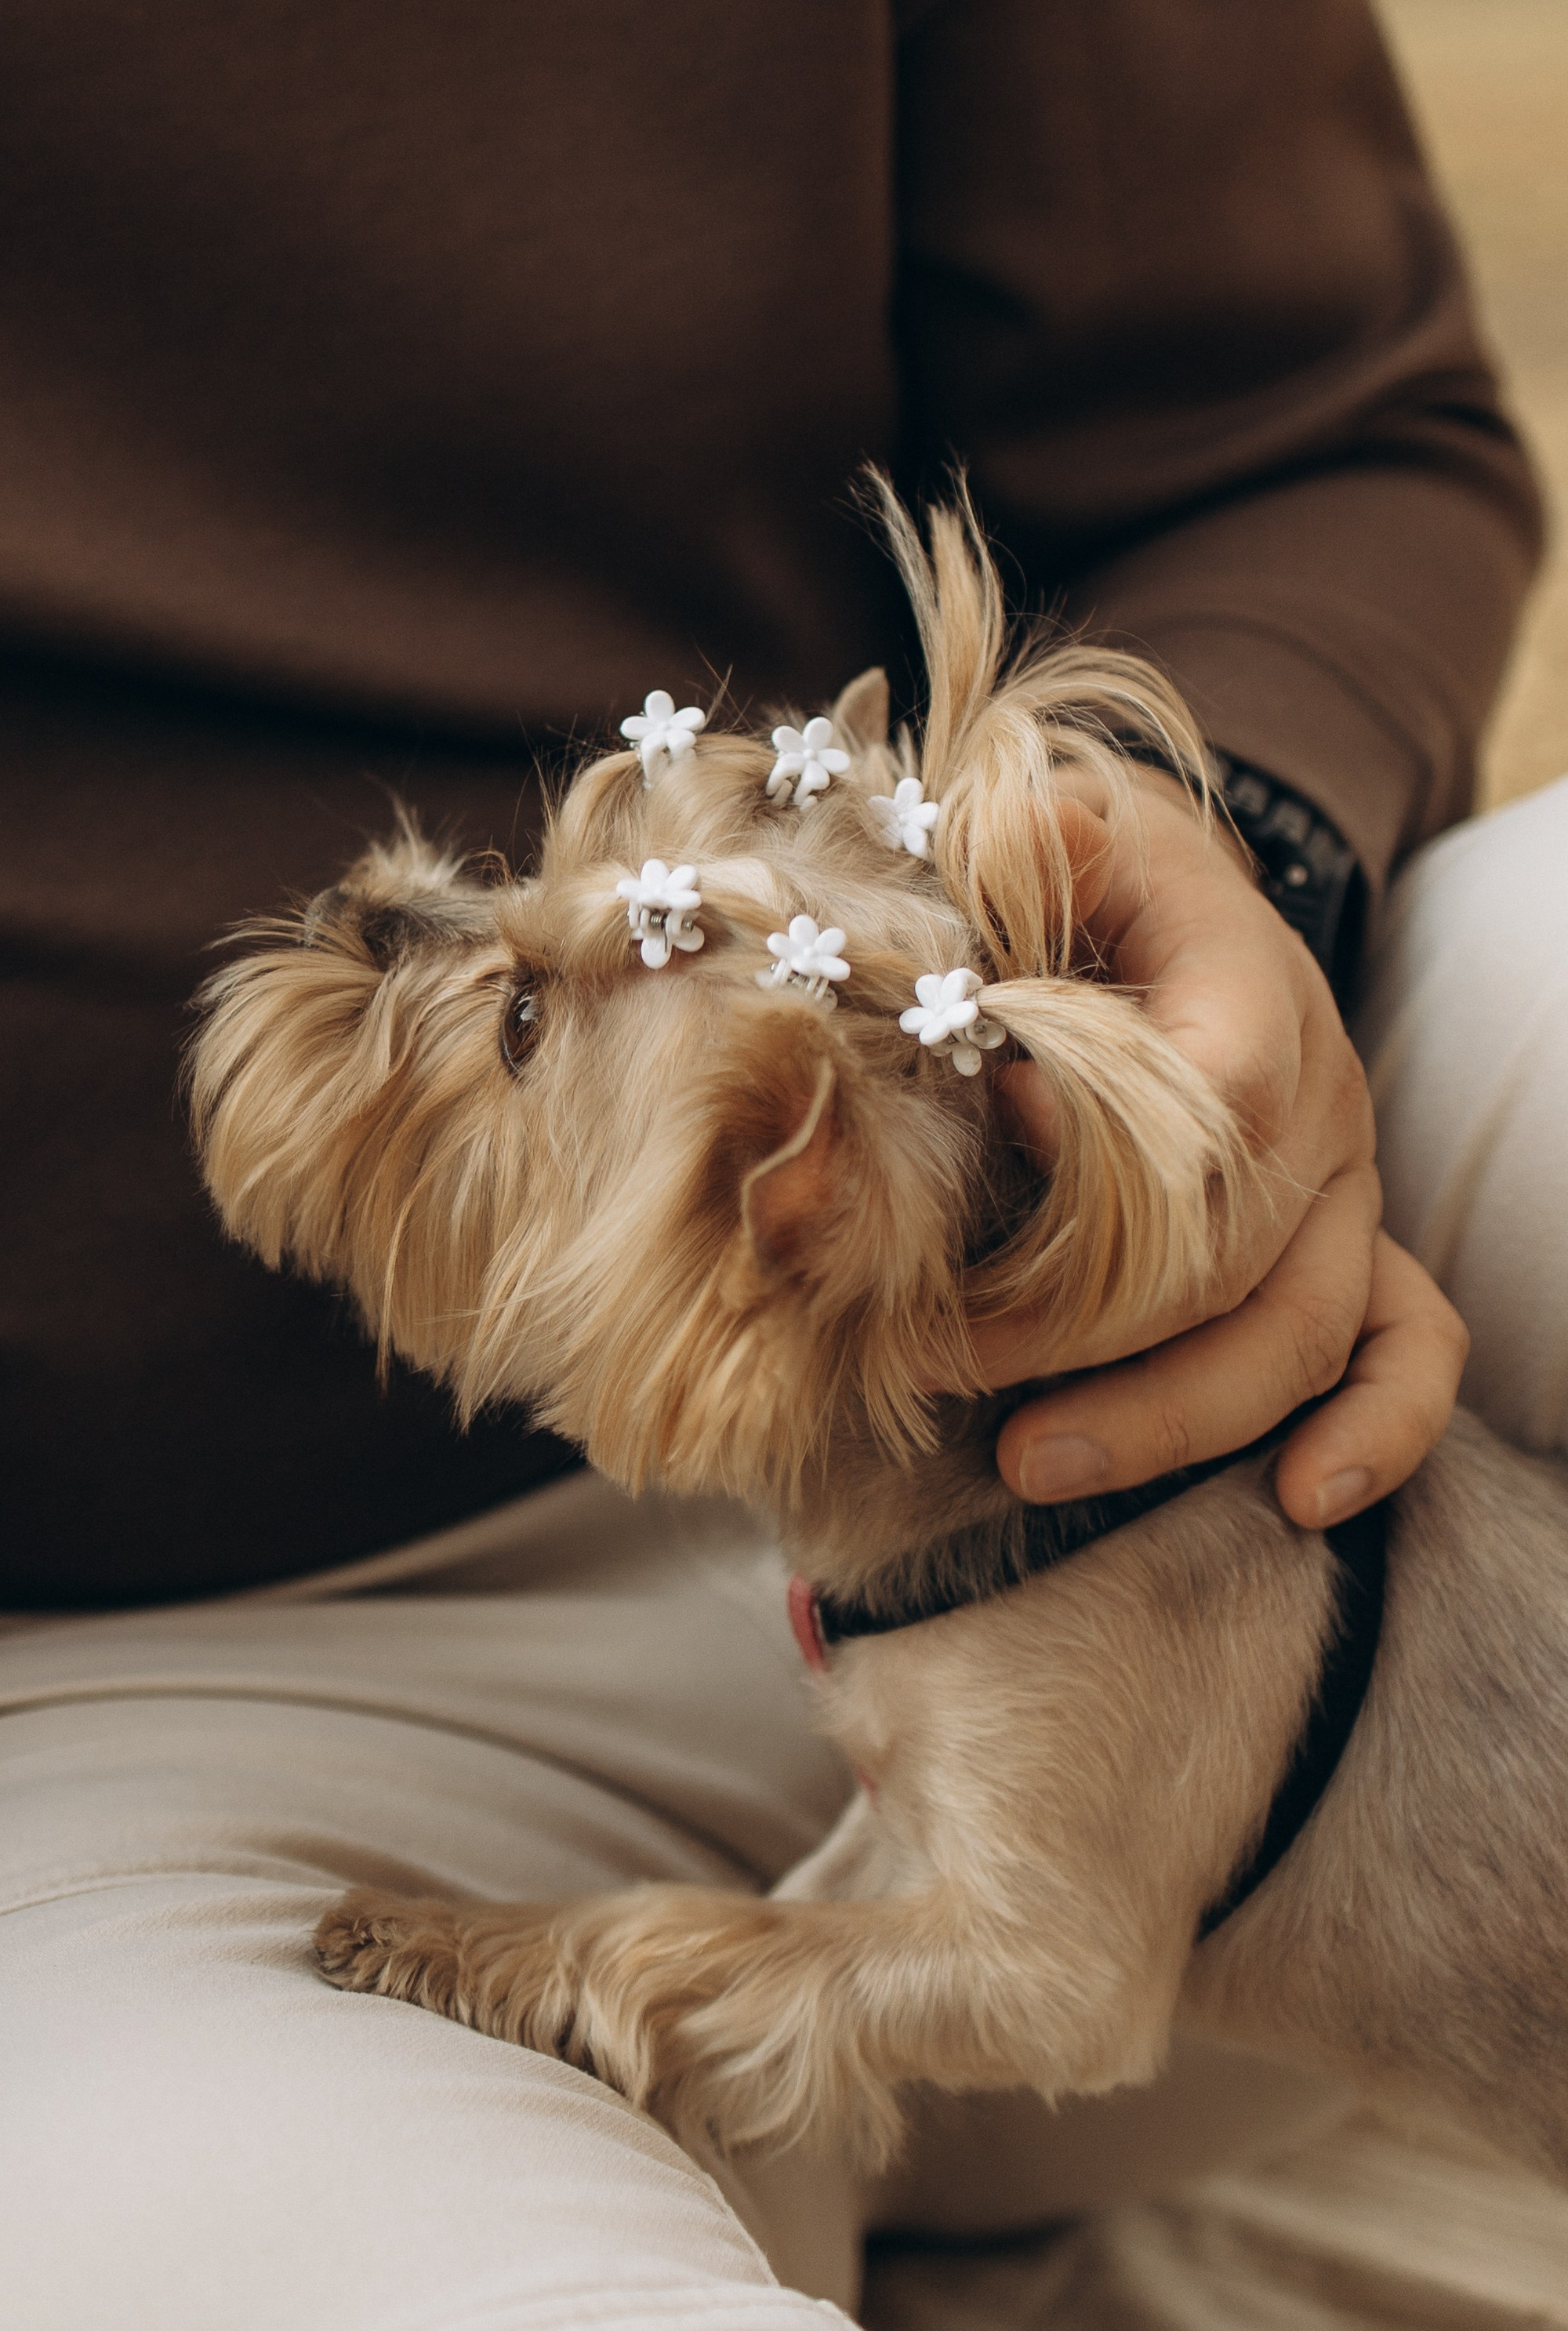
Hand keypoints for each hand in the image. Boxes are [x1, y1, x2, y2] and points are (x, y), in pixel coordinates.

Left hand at [976, 767, 1467, 1528]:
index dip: (1102, 1146)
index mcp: (1247, 981)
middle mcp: (1315, 1094)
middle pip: (1234, 1249)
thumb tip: (1013, 862)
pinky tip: (1301, 1502)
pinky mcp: (1345, 1244)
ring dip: (1169, 1413)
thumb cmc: (1065, 868)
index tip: (986, 1142)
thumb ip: (1014, 857)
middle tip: (927, 1360)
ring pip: (1302, 1328)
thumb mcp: (1027, 828)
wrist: (1137, 886)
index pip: (1219, 1088)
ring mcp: (1343, 1183)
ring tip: (1031, 1460)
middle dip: (1073, 1327)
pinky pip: (1403, 1348)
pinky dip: (1374, 1433)